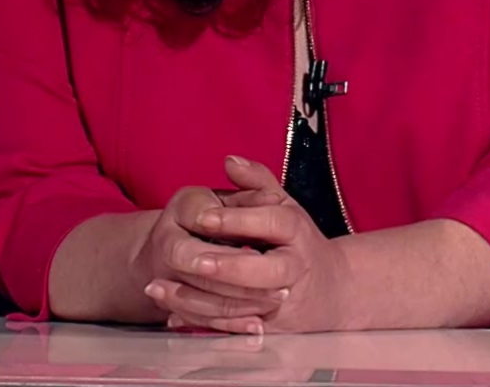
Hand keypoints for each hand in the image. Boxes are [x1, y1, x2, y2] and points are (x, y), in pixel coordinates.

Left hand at [149, 156, 354, 334]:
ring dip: (199, 301)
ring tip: (159, 289)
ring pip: (245, 307)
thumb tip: (229, 160)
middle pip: (266, 271)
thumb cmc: (298, 242)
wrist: (330, 290)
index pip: (273, 222)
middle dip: (226, 267)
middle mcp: (295, 268)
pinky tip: (171, 315)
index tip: (204, 217)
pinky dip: (201, 323)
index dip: (239, 219)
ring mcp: (285, 302)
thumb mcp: (284, 206)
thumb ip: (256, 181)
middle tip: (191, 261)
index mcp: (298, 232)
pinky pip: (234, 329)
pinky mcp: (272, 329)